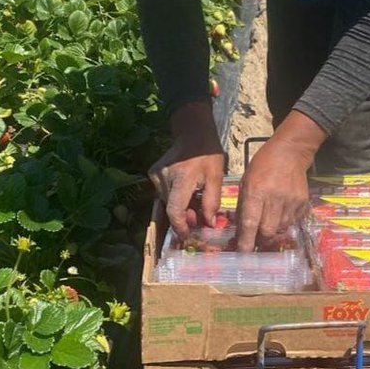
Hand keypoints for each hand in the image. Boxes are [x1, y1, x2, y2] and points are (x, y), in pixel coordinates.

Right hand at [148, 102, 223, 240]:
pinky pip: (163, 193)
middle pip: (171, 208)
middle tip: (198, 219)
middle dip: (184, 218)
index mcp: (182, 178)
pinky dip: (174, 198)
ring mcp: (156, 175)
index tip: (188, 236)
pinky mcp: (153, 174)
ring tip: (194, 203)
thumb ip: (212, 201)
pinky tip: (185, 193)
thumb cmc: (208, 154)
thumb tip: (209, 224)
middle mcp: (164, 177)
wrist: (192, 132)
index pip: (175, 210)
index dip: (180, 226)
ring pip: (167, 202)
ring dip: (180, 207)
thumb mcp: (216, 176)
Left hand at [236, 111, 325, 251]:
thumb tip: (241, 229)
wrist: (290, 153)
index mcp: (256, 192)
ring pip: (281, 228)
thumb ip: (243, 205)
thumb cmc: (262, 166)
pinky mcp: (302, 202)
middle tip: (256, 239)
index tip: (243, 253)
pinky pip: (292, 221)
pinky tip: (281, 214)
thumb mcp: (246, 181)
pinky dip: (285, 223)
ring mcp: (291, 201)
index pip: (250, 222)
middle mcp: (274, 198)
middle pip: (267, 231)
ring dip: (273, 231)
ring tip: (269, 223)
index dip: (246, 241)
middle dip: (260, 239)